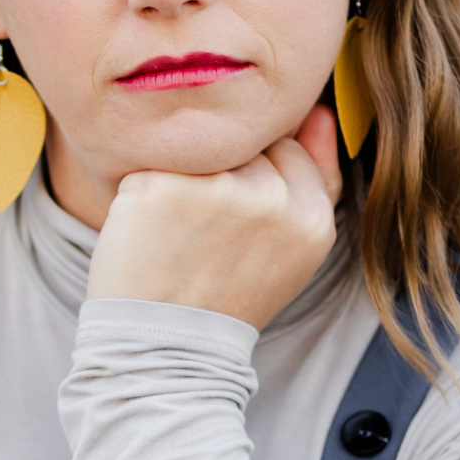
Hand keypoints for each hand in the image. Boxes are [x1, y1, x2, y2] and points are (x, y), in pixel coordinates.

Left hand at [85, 105, 342, 329]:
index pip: (284, 149)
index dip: (251, 182)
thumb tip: (317, 110)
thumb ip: (314, 175)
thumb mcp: (290, 246)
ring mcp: (218, 190)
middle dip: (218, 177)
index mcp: (313, 217)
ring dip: (180, 180)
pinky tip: (148, 234)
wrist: (164, 350)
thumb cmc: (225, 293)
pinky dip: (141, 193)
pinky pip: (150, 162)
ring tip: (177, 236)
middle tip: (204, 239)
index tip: (231, 226)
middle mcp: (272, 200)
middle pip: (241, 145)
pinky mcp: (163, 187)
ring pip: (197, 149)